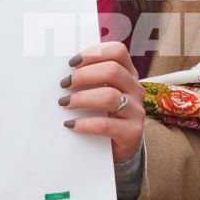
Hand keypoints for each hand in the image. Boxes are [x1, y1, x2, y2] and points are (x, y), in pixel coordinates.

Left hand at [60, 41, 143, 163]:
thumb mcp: (101, 91)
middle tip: (65, 84)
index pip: (118, 52)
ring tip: (64, 103)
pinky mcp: (132, 132)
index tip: (72, 63)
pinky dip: (85, 124)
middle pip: (113, 71)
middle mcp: (135, 89)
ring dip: (82, 98)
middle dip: (84, 75)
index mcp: (128, 74)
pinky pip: (106, 125)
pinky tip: (71, 124)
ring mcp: (136, 111)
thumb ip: (89, 79)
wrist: (118, 147)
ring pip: (110, 96)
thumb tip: (62, 72)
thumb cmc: (103, 114)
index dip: (94, 53)